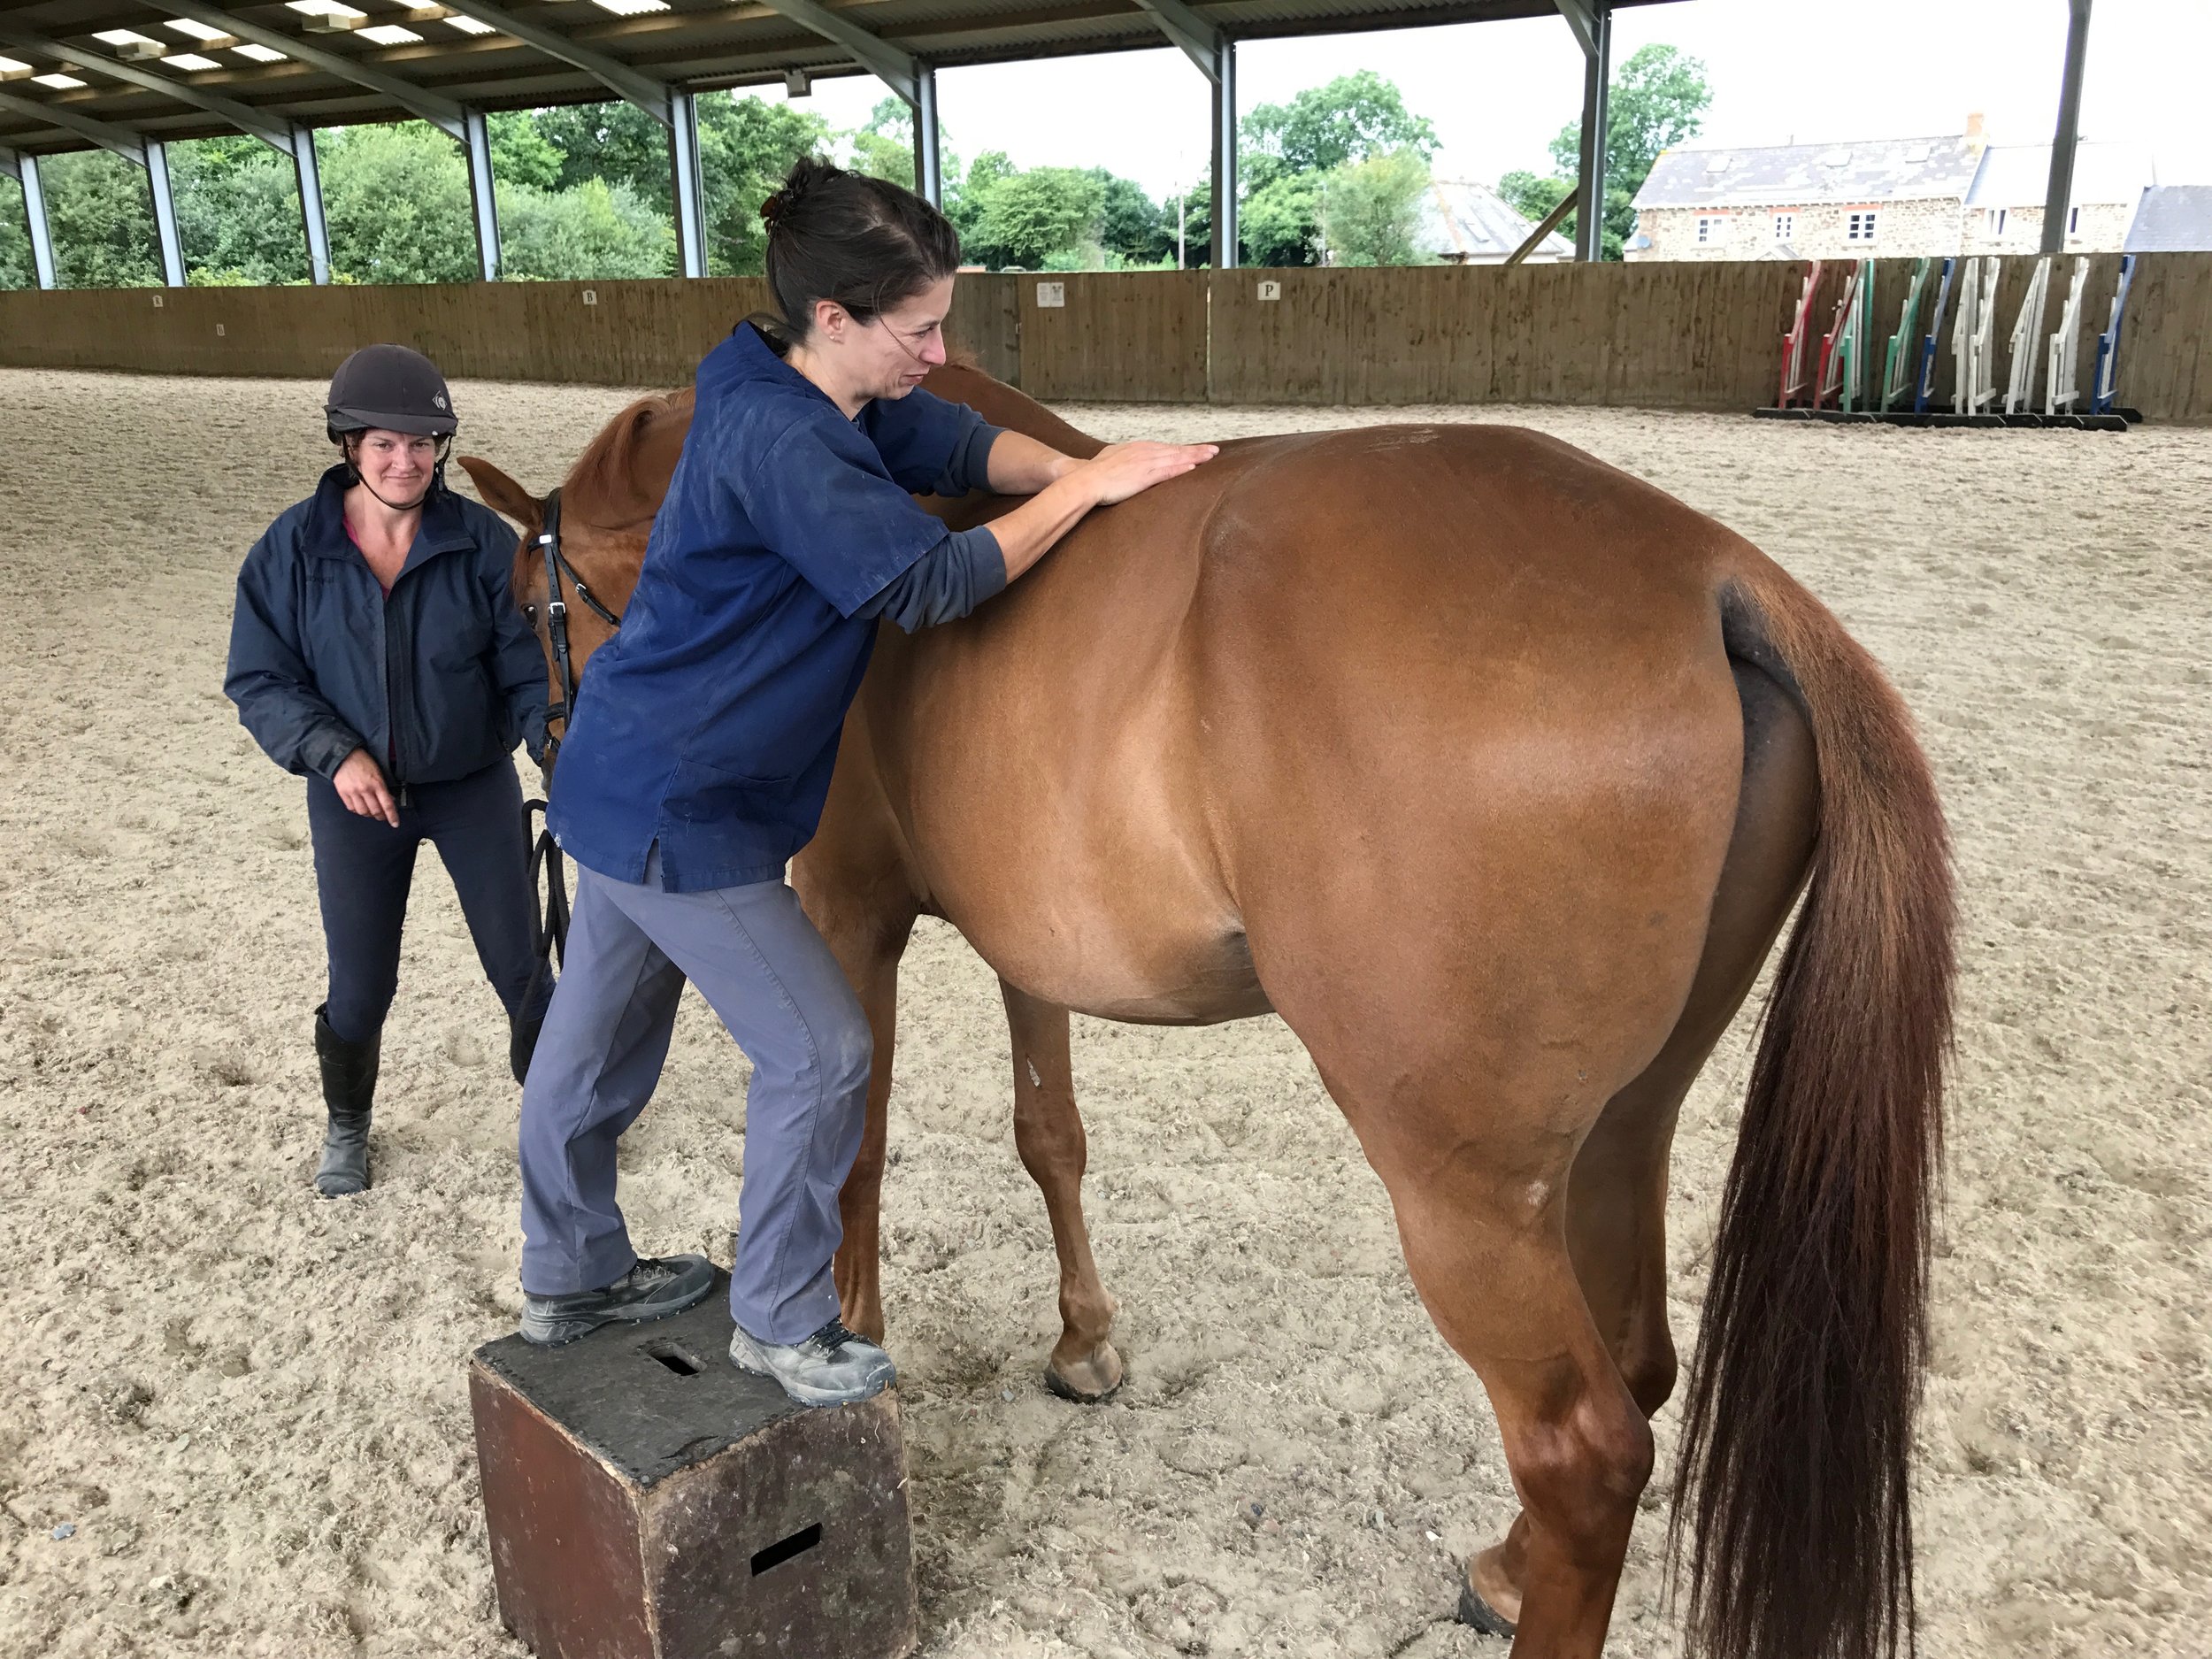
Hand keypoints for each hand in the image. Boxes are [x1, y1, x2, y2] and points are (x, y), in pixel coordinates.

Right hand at [334, 748, 399, 826]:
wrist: (345, 755)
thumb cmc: (363, 762)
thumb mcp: (378, 773)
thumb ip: (383, 787)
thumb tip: (389, 800)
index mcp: (377, 783)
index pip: (387, 804)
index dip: (392, 816)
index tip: (395, 823)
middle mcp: (365, 789)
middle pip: (375, 811)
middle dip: (381, 816)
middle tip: (382, 816)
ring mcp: (353, 792)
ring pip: (363, 812)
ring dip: (368, 814)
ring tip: (370, 811)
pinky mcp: (343, 793)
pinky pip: (351, 808)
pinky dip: (357, 810)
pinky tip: (360, 807)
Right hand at [1079, 441, 1219, 506]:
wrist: (1086, 480)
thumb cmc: (1094, 473)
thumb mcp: (1110, 459)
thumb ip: (1122, 458)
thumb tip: (1124, 461)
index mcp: (1136, 448)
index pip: (1165, 448)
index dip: (1181, 449)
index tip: (1195, 450)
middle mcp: (1144, 452)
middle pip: (1175, 450)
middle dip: (1195, 451)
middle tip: (1213, 450)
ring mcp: (1145, 463)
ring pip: (1175, 458)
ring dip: (1194, 457)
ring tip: (1210, 456)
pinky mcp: (1144, 476)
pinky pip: (1167, 471)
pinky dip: (1181, 468)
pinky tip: (1193, 467)